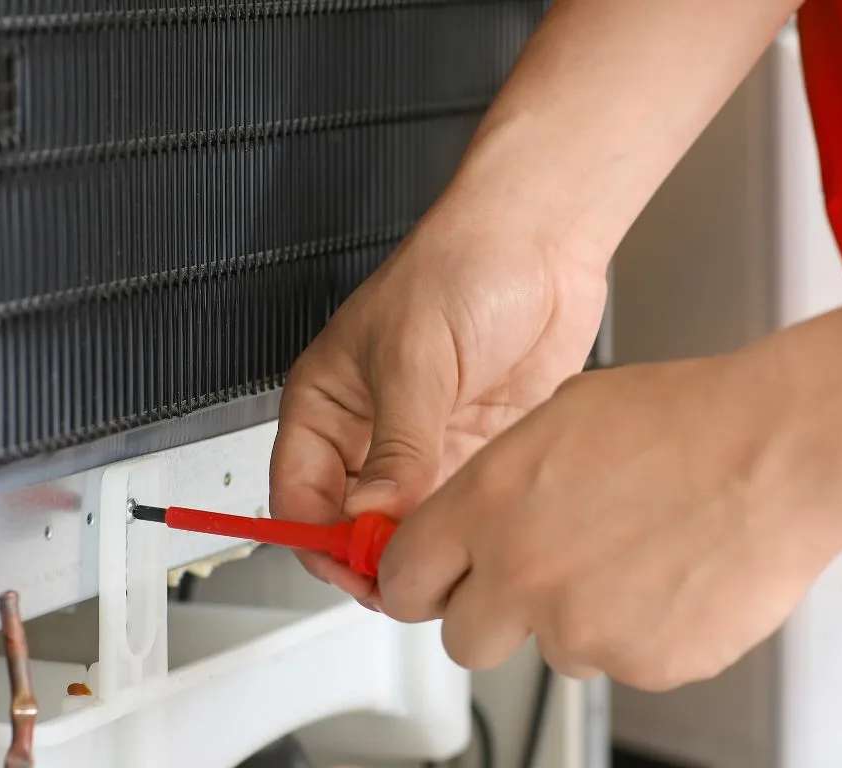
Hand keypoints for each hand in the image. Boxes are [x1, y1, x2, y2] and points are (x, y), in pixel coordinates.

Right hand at [269, 204, 607, 603]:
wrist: (542, 240)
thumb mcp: (414, 357)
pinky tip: (482, 533)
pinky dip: (468, 529)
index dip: (321, 542)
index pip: (300, 497)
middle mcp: (373, 431)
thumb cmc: (461, 264)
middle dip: (375, 558)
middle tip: (408, 578)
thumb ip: (396, 445)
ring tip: (449, 559)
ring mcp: (428, 444)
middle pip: (354, 524)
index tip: (358, 567)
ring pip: (410, 526)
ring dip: (426, 549)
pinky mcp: (479, 450)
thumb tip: (370, 515)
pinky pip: (463, 509)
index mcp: (327, 404)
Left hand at [376, 351, 841, 690]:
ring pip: (552, 650)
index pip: (404, 577)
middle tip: (538, 578)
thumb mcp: (562, 416)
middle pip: (464, 638)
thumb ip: (499, 481)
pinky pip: (621, 661)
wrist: (778, 453)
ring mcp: (581, 629)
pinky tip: (672, 575)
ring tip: (635, 555)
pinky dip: (640, 631)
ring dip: (577, 617)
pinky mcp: (641, 666)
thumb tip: (477, 515)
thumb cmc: (688, 421)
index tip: (433, 582)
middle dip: (492, 614)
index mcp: (488, 505)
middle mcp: (522, 575)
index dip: (419, 580)